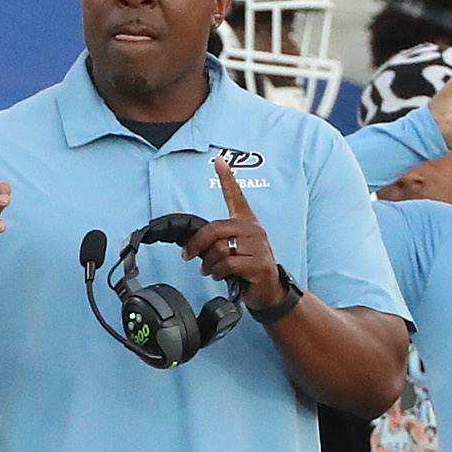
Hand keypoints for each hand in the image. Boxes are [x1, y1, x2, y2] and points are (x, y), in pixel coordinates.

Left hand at [181, 156, 282, 309]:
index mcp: (246, 222)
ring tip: (210, 270)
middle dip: (197, 244)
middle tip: (188, 255)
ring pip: (220, 249)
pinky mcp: (259, 263)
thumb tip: (183, 227)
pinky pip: (228, 264)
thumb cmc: (247, 267)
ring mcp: (258, 246)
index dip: (227, 178)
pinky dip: (218, 272)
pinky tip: (220, 276)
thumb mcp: (230, 249)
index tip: (219, 161)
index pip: (236, 196)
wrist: (268, 290)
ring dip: (209, 263)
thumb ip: (211, 238)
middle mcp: (253, 229)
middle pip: (215, 229)